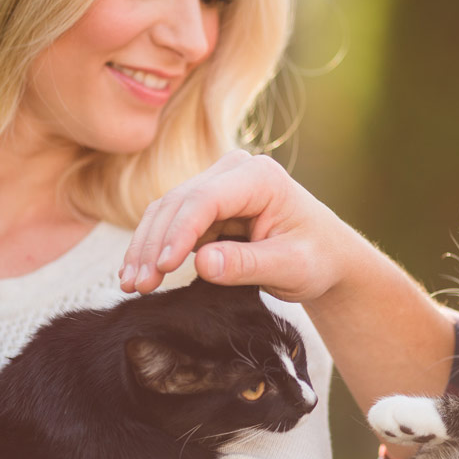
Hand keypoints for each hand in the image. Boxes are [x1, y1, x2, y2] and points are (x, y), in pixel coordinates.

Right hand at [119, 149, 357, 300]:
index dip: (179, 232)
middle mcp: (234, 171)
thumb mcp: (292, 268)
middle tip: (137, 286)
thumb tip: (203, 263)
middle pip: (178, 203)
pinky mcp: (206, 205)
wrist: (327, 259)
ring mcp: (217, 185)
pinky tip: (137, 275)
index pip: (205, 199)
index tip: (162, 268)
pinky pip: (170, 224)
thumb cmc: (318, 260)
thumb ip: (249, 265)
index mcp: (260, 177)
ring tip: (132, 286)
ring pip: (166, 212)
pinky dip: (153, 249)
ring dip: (146, 249)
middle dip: (153, 245)